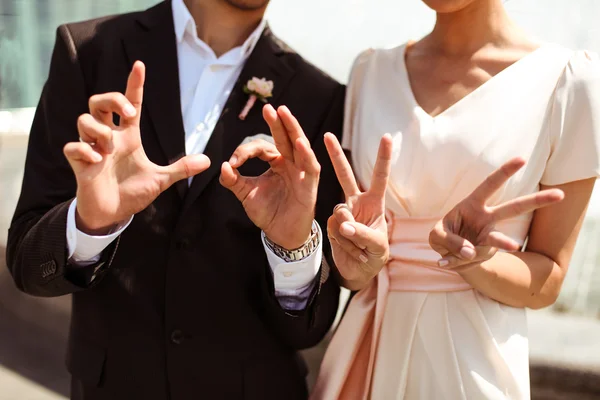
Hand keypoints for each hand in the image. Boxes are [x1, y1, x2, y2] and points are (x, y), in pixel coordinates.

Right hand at [64, 61, 209, 234]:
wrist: (113, 214)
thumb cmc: (132, 192)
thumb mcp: (161, 180)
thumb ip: (181, 168)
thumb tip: (207, 161)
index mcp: (128, 137)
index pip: (130, 103)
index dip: (134, 84)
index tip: (140, 65)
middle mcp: (109, 137)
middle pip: (98, 101)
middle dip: (111, 99)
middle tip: (127, 115)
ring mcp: (92, 148)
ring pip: (83, 120)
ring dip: (99, 130)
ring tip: (111, 149)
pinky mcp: (79, 164)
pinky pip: (72, 147)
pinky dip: (84, 150)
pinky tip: (98, 161)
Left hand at [220, 105, 319, 249]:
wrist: (280, 234)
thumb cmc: (268, 212)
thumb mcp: (246, 194)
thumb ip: (233, 180)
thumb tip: (223, 166)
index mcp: (277, 162)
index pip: (262, 147)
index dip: (246, 151)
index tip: (233, 163)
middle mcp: (290, 163)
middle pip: (285, 137)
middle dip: (278, 122)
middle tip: (269, 107)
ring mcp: (302, 172)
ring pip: (299, 145)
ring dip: (292, 129)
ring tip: (284, 114)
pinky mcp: (310, 184)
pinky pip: (310, 166)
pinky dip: (306, 153)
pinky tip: (298, 142)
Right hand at [324, 133, 392, 289]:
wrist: (359, 271)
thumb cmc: (375, 256)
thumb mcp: (377, 247)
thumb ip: (362, 233)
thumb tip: (342, 223)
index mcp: (375, 203)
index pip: (379, 177)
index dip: (382, 158)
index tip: (386, 136)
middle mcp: (357, 203)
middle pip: (345, 175)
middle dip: (335, 155)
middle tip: (327, 135)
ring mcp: (342, 213)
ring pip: (339, 214)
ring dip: (351, 235)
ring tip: (361, 249)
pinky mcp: (331, 224)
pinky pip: (334, 229)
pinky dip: (345, 243)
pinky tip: (352, 251)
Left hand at [429, 157, 563, 269]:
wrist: (447, 255)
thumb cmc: (444, 236)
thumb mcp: (436, 235)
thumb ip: (449, 240)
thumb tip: (470, 252)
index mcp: (473, 204)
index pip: (490, 185)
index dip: (505, 172)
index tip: (522, 159)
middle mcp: (486, 219)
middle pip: (514, 208)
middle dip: (537, 201)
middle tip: (561, 194)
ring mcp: (488, 237)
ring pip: (500, 240)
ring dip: (505, 243)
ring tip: (513, 246)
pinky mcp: (486, 254)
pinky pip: (472, 258)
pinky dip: (454, 261)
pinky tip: (442, 262)